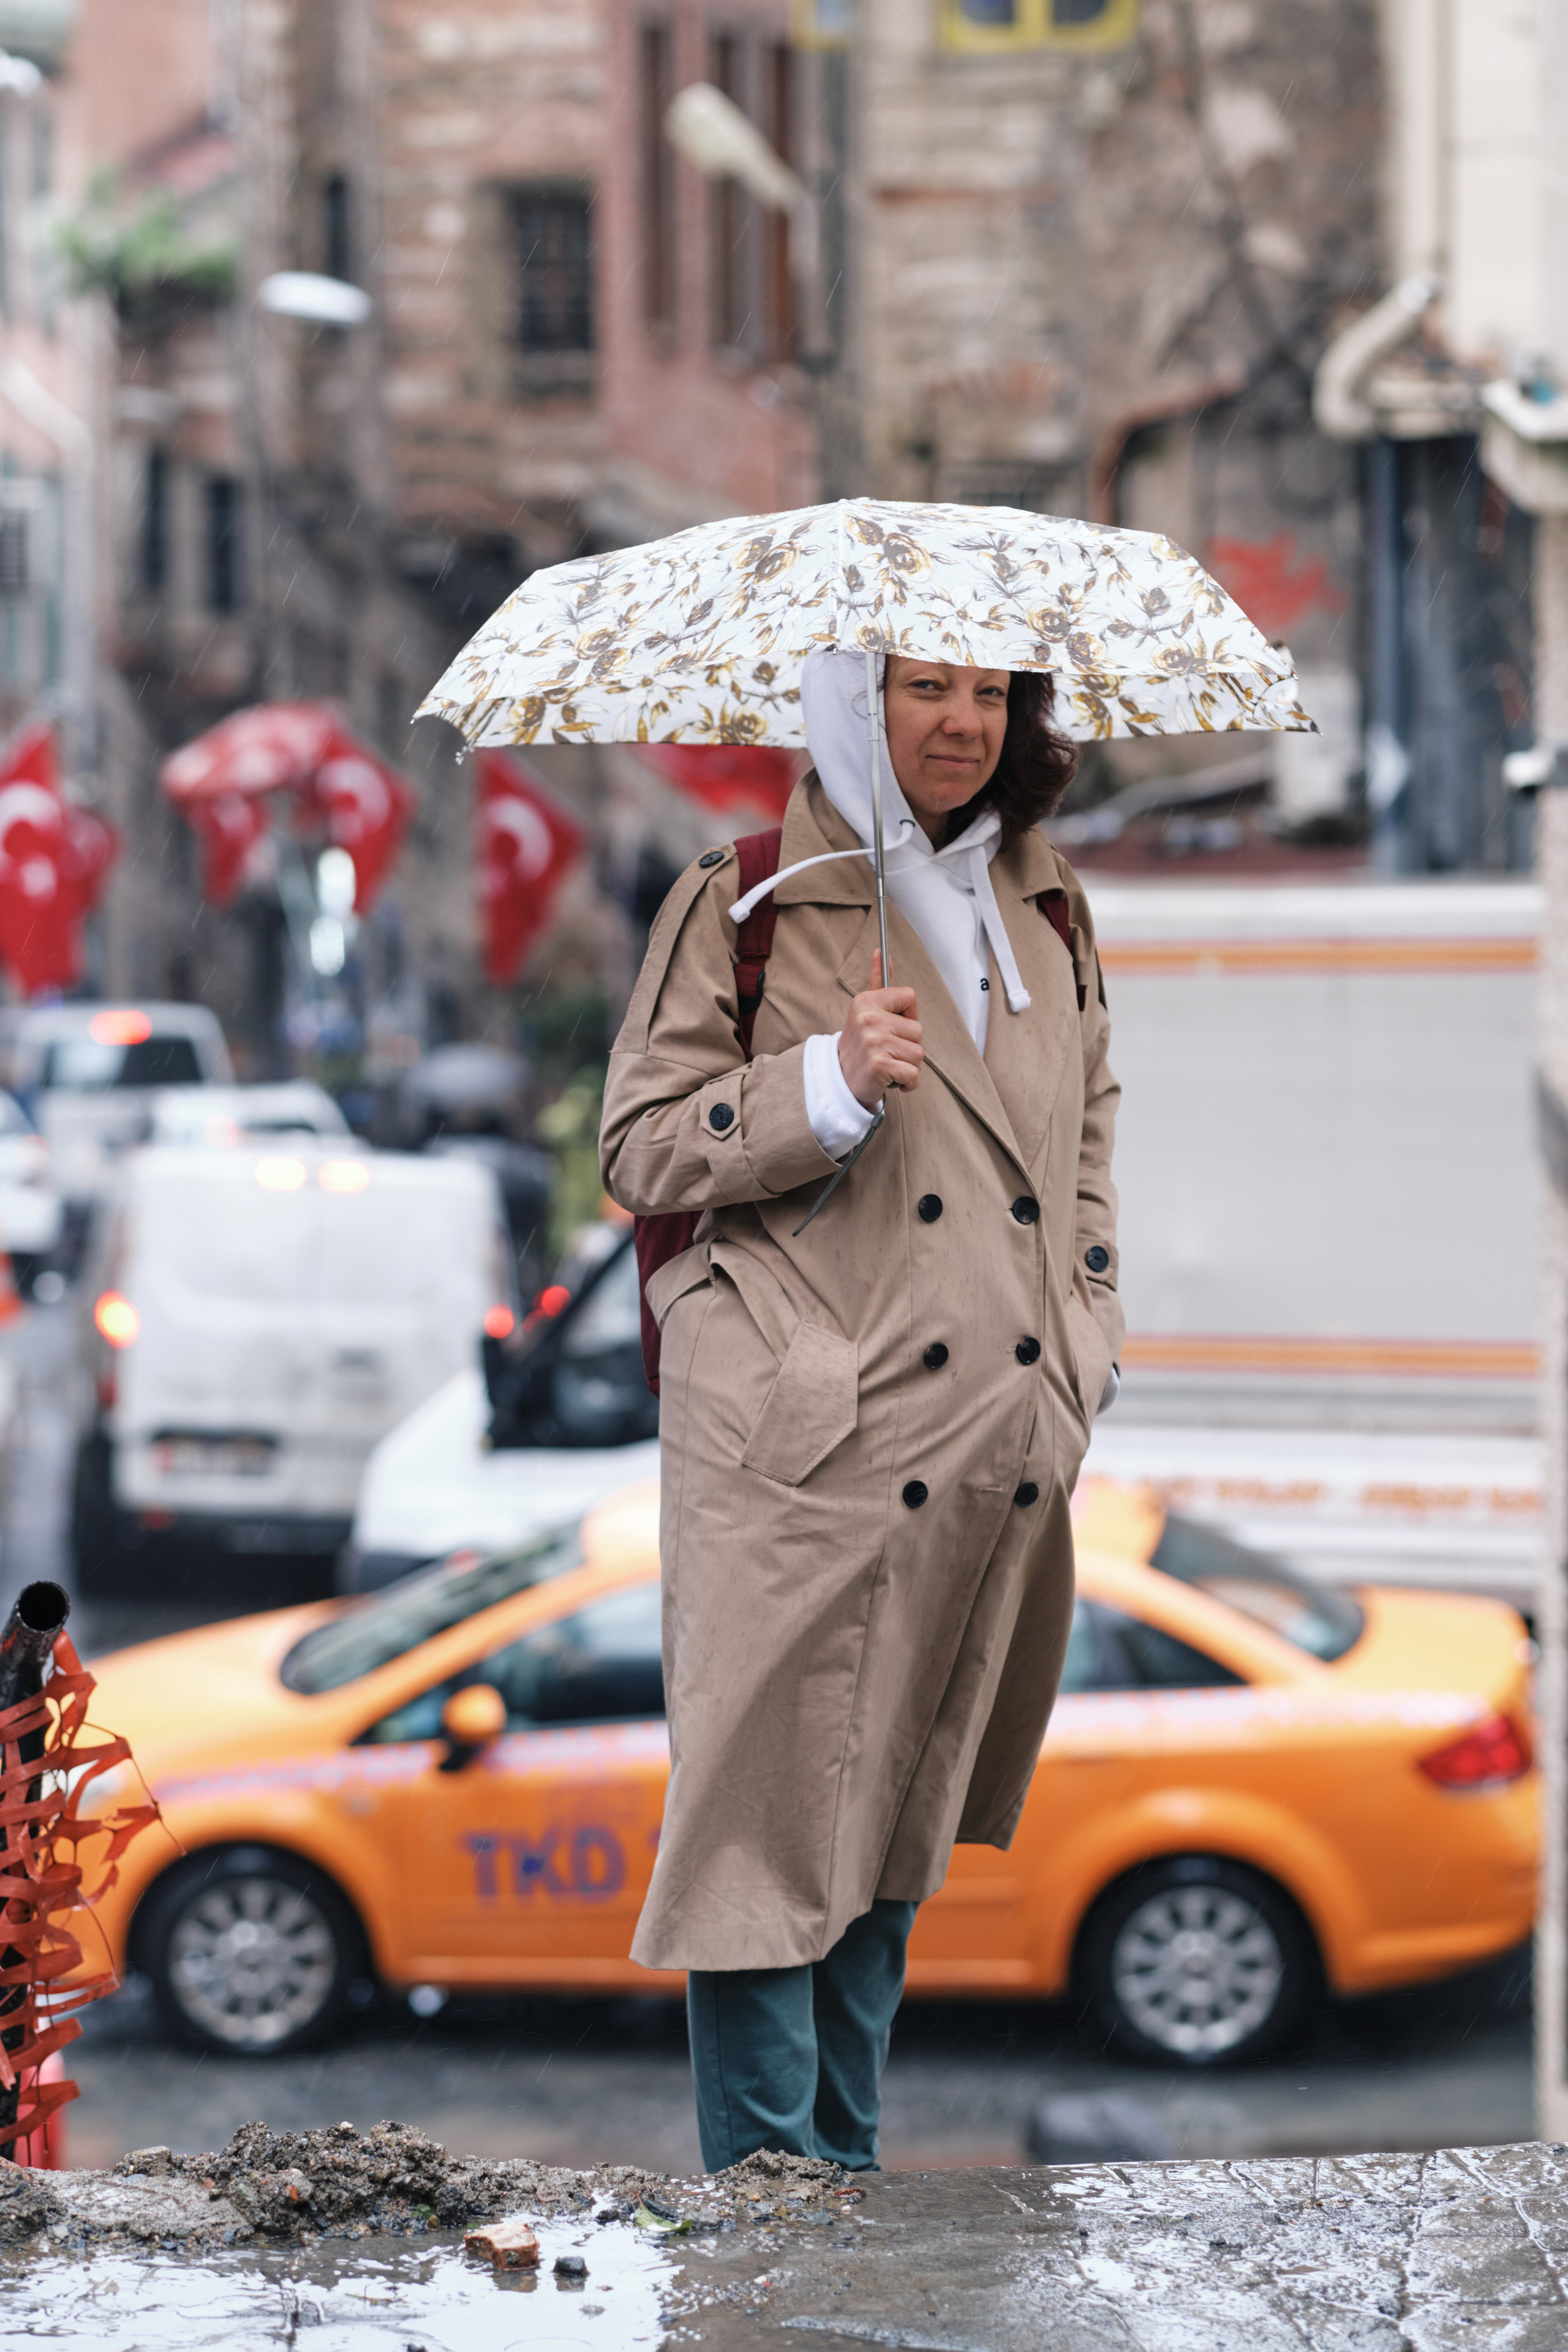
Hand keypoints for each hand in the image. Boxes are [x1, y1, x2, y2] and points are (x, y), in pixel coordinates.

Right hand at [838, 952, 922, 1105]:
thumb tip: (882, 952)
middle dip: (908, 1045)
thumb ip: (877, 981)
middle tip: (887, 1051)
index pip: (910, 997)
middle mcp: (869, 1018)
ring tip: (888, 1064)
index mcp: (867, 1001)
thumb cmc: (860, 1045)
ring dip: (908, 1065)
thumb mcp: (865, 1010)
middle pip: (918, 1030)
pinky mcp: (879, 1065)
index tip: (894, 1027)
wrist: (840, 1080)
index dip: (908, 1016)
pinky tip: (892, 1079)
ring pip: (918, 1053)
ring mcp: (874, 1041)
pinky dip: (908, 1082)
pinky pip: (913, 1074)